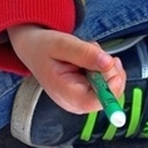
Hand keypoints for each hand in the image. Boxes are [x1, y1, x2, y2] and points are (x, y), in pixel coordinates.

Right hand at [7, 24, 125, 113]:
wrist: (35, 49)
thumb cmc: (44, 47)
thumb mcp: (61, 44)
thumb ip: (85, 54)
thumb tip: (108, 63)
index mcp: (66, 95)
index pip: (96, 102)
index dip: (110, 87)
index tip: (112, 65)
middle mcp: (78, 103)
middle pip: (109, 93)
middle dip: (108, 68)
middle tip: (92, 50)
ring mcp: (86, 100)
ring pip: (113, 85)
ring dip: (107, 65)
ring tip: (87, 53)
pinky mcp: (92, 94)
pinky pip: (111, 83)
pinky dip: (107, 67)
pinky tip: (93, 59)